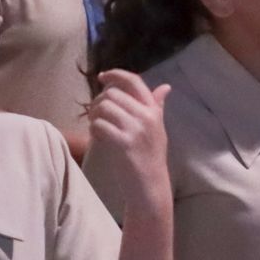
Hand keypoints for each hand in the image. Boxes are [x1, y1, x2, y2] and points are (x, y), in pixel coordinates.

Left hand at [88, 70, 171, 208]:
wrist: (151, 185)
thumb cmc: (152, 156)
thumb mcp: (158, 128)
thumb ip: (157, 106)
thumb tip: (165, 87)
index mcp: (154, 110)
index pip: (134, 82)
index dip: (116, 75)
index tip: (103, 77)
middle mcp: (147, 116)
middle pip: (113, 94)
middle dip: (99, 101)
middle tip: (97, 113)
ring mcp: (136, 129)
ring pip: (104, 107)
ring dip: (94, 115)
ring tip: (97, 125)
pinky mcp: (124, 143)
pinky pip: (99, 125)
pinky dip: (93, 130)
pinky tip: (98, 138)